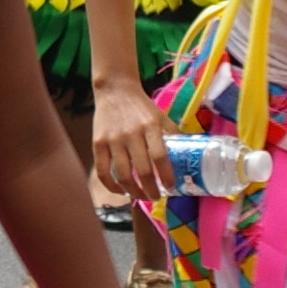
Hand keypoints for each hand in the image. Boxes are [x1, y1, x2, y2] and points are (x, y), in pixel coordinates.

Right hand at [92, 78, 172, 201]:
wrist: (115, 90)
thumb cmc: (141, 107)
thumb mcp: (160, 116)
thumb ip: (172, 135)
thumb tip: (188, 156)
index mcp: (150, 126)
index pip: (160, 157)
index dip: (166, 176)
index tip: (171, 188)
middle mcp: (131, 134)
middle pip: (142, 170)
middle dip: (151, 190)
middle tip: (156, 197)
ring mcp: (113, 139)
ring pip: (122, 174)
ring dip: (133, 191)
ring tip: (140, 197)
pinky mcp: (98, 143)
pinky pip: (103, 171)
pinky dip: (112, 186)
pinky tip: (120, 191)